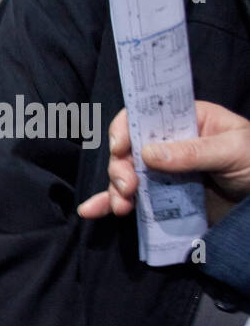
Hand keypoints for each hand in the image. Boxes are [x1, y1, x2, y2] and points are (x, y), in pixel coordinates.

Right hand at [78, 102, 249, 225]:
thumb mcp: (234, 150)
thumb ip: (193, 152)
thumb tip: (147, 154)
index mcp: (188, 121)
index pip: (146, 115)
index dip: (126, 128)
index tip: (121, 148)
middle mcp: (170, 144)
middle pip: (129, 149)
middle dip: (120, 168)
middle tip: (129, 188)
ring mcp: (165, 173)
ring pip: (126, 176)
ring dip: (116, 190)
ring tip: (122, 207)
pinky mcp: (163, 199)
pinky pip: (132, 200)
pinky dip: (109, 204)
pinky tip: (92, 211)